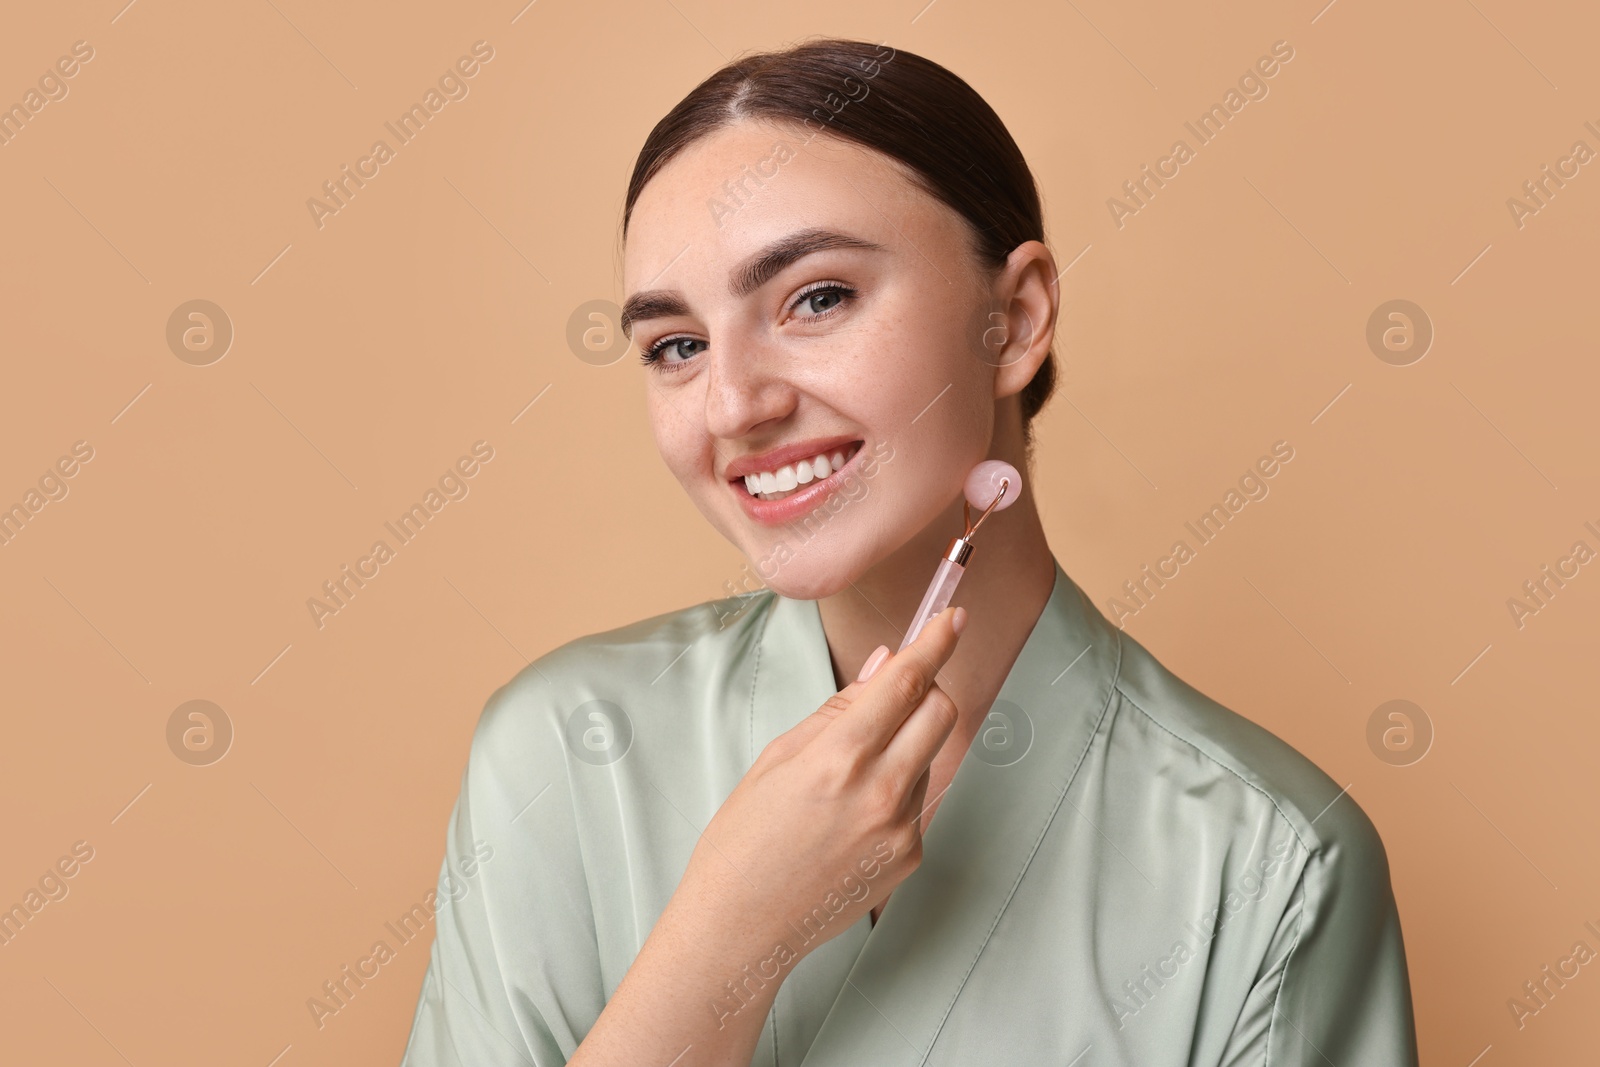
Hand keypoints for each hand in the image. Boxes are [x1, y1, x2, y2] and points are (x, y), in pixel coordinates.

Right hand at [680, 605, 967, 963]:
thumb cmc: (743, 840)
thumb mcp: (777, 758)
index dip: (935, 642)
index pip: (907, 682)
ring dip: (904, 745)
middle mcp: (881, 792)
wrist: (741, 927)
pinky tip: (849, 817)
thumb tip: (884, 663)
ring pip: (927, 757)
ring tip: (844, 780)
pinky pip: (917, 801)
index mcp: (840, 757)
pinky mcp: (910, 858)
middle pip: (941, 712)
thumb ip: (839, 709)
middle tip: (897, 691)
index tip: (953, 618)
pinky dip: (895, 790)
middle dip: (927, 689)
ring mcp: (901, 830)